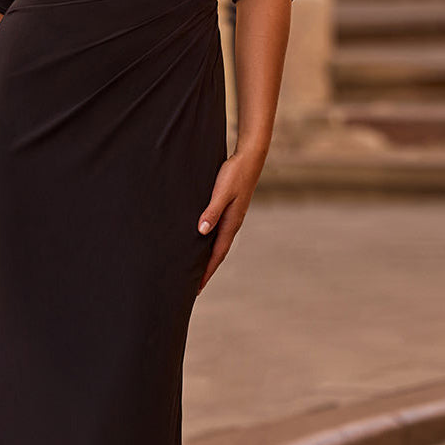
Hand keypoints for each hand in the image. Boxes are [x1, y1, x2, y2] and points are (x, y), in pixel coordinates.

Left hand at [195, 148, 263, 292]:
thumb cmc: (234, 173)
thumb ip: (212, 211)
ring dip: (209, 258)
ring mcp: (232, 218)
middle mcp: (232, 224)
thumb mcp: (221, 192)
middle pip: (218, 253)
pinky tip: (203, 243)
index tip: (196, 286)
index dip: (206, 271)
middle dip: (207, 270)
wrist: (250, 158)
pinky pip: (219, 233)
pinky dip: (210, 244)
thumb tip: (202, 231)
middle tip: (194, 286)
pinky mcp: (230, 210)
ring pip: (219, 244)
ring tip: (197, 269)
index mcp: (231, 223)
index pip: (217, 254)